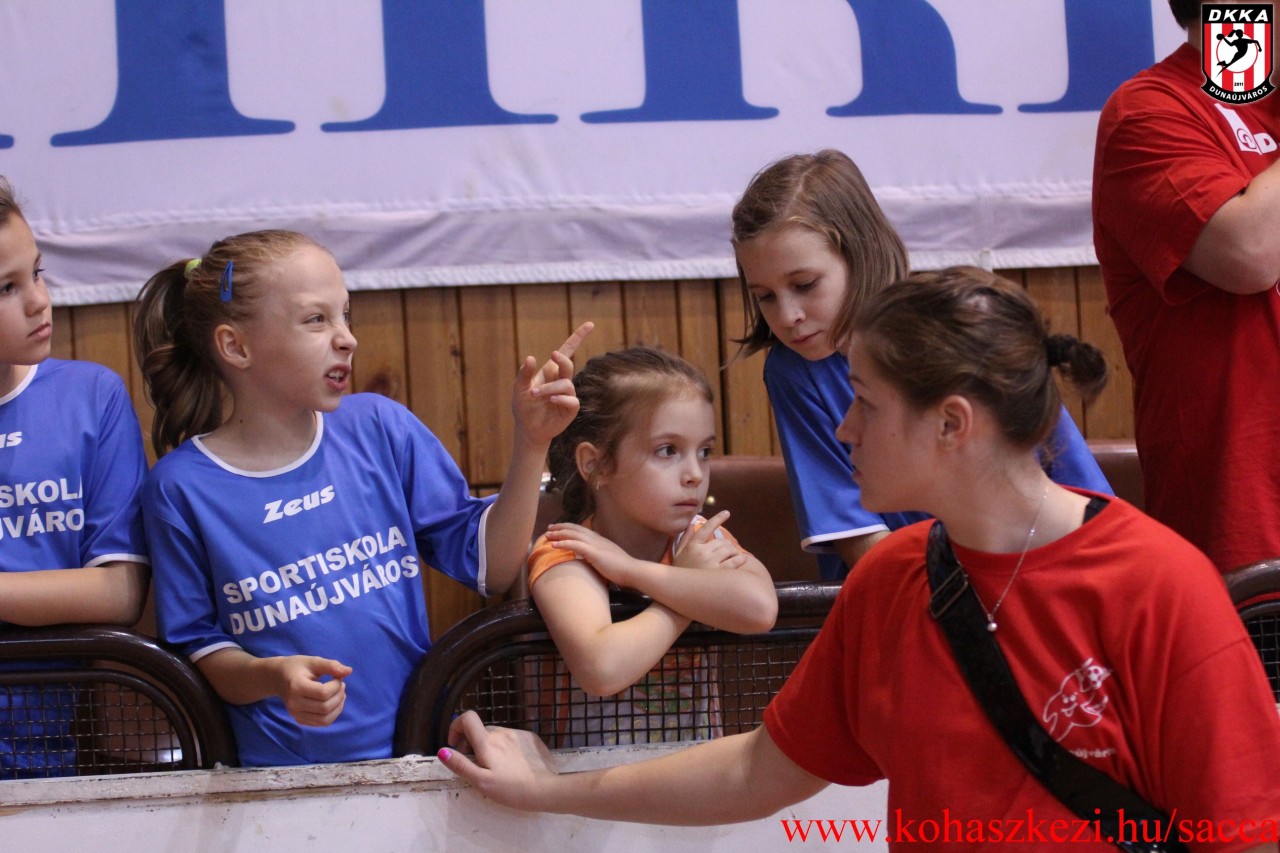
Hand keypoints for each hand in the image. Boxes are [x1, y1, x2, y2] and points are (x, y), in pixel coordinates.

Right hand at [276, 656, 351, 726]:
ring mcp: (296, 714)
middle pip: (325, 707)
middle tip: (341, 684)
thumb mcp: (313, 661)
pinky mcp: (300, 720)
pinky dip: (333, 714)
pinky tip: (334, 701)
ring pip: (325, 720)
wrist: (279, 678)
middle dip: (339, 696)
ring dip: (338, 707)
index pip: (323, 693)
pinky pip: (322, 723)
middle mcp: (294, 704)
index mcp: (296, 686)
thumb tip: (349, 671)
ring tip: (339, 694)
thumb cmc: (298, 667)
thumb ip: (331, 666)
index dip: (336, 685)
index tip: (337, 677)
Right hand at [439, 710, 559, 810]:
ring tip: (496, 768)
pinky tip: (513, 765)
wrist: (546, 790)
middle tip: (476, 765)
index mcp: (487, 742)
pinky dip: (506, 747)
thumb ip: (461, 765)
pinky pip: (512, 738)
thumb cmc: (511, 789)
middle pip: (480, 730)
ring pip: (496, 735)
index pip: (467, 718)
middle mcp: (503, 732)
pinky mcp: (531, 738)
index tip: (456, 746)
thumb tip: (443, 751)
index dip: (456, 727)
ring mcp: (518, 733)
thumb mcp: (481, 782)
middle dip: (472, 744)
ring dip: (490, 746)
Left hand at [512, 321, 593, 446]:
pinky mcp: (570, 408)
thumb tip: (530, 358)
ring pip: (566, 384)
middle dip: (562, 359)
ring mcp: (567, 394)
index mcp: (550, 371)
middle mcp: (561, 380)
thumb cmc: (523, 406)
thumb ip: (524, 374)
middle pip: (568, 364)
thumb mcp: (518, 388)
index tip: (590, 324)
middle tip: (552, 356)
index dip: (578, 337)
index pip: (567, 350)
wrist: (527, 429)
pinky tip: (550, 400)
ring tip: (533, 394)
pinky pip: (571, 400)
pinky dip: (560, 398)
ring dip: (549, 388)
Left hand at [544, 522, 638, 586]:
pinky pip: (575, 545)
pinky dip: (563, 543)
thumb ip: (599, 557)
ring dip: (558, 533)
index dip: (569, 528)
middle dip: (561, 527)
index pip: (582, 530)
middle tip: (549, 528)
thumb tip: (590, 559)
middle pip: (576, 529)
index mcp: (601, 540)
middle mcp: (597, 539)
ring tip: (547, 534)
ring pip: (573, 534)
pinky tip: (553, 545)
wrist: (633, 572)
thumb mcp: (609, 560)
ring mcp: (596, 545)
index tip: (559, 529)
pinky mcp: (595, 553)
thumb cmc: (623, 570)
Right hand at [673, 511, 746, 571]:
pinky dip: (740, 559)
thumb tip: (691, 524)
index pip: (706, 528)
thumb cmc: (679, 575)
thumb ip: (685, 539)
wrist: (677, 595)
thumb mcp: (677, 555)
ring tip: (733, 557)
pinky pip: (734, 562)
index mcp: (692, 546)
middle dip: (727, 545)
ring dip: (733, 552)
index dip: (717, 519)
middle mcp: (701, 552)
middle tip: (728, 552)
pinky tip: (742, 560)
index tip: (727, 513)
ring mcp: (710, 562)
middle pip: (721, 541)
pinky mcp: (719, 573)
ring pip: (729, 549)